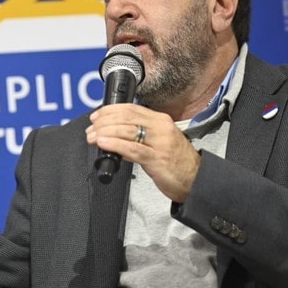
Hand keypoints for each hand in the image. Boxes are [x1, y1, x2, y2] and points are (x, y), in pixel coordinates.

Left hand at [86, 103, 200, 202]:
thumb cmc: (177, 162)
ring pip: (127, 130)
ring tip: (92, 137)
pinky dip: (114, 144)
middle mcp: (161, 128)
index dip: (110, 110)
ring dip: (105, 132)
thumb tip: (114, 137)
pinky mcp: (157, 158)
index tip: (96, 117)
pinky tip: (103, 143)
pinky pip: (131, 148)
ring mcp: (160, 142)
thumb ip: (138, 138)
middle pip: (126, 117)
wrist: (196, 179)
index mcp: (160, 121)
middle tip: (91, 128)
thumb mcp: (158, 143)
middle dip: (104, 121)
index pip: (131, 108)